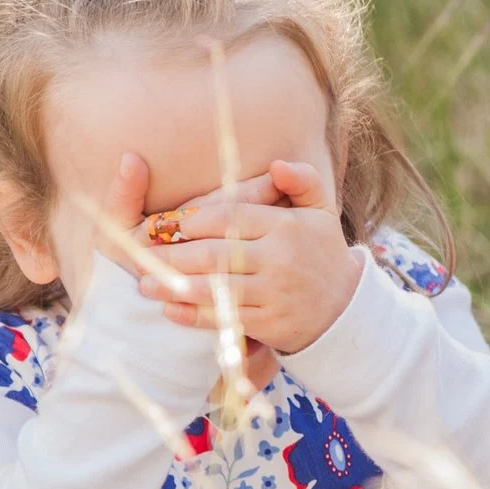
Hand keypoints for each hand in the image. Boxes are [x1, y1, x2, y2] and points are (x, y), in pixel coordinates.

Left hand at [135, 160, 362, 352]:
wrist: (348, 311)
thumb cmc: (323, 256)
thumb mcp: (321, 213)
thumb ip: (301, 182)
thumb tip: (277, 163)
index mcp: (286, 227)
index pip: (231, 217)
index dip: (194, 220)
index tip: (167, 223)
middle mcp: (280, 259)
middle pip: (216, 253)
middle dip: (174, 255)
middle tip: (142, 255)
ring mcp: (275, 294)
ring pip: (216, 288)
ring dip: (177, 287)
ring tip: (146, 284)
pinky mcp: (271, 324)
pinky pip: (227, 319)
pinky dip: (196, 316)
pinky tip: (172, 310)